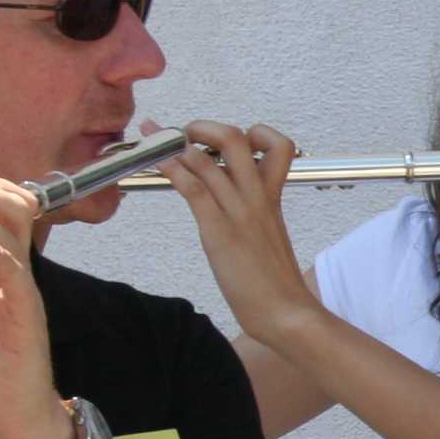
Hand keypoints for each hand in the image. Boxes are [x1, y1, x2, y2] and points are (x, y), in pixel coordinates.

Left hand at [160, 121, 324, 349]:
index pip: (277, 146)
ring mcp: (238, 211)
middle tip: (185, 134)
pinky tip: (156, 162)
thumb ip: (256, 216)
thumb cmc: (275, 284)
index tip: (226, 143)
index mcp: (273, 198)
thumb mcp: (270, 238)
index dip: (254, 133)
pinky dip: (170, 168)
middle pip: (236, 138)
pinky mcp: (219, 230)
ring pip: (207, 159)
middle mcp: (256, 196)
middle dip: (203, 126)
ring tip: (154, 137)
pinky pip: (193, 187)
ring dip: (173, 142)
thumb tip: (235, 208)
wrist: (285, 312)